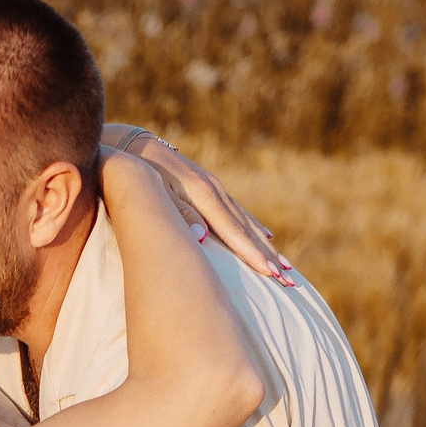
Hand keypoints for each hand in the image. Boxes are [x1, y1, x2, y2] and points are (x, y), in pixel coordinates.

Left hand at [103, 125, 296, 287]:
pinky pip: (238, 212)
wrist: (135, 147)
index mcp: (203, 195)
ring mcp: (215, 189)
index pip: (233, 232)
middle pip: (247, 230)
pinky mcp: (211, 189)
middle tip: (290, 279)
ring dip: (266, 246)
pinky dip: (254, 226)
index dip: (252, 254)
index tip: (271, 273)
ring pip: (246, 222)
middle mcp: (215, 191)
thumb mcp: (154, 193)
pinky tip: (266, 236)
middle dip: (269, 256)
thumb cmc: (141, 175)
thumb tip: (203, 237)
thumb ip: (179, 215)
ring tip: (286, 265)